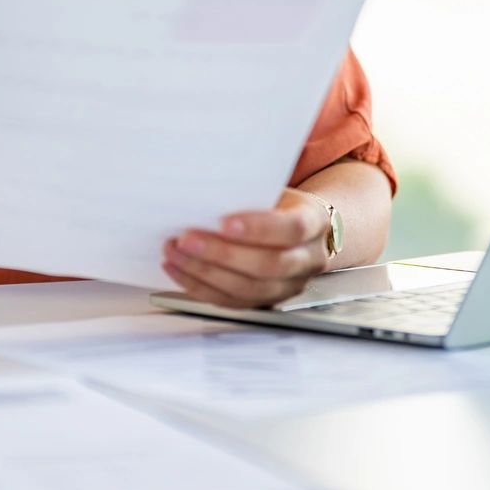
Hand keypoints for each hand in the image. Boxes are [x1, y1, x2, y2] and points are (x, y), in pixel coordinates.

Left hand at [162, 188, 330, 308]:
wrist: (300, 227)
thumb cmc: (280, 202)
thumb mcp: (274, 188)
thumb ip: (249, 194)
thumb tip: (202, 195)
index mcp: (315, 222)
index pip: (291, 229)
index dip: (258, 229)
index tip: (223, 222)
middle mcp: (308, 259)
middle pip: (267, 265)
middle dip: (222, 254)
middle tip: (186, 240)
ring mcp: (290, 285)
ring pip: (247, 289)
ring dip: (204, 273)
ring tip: (175, 253)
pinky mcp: (267, 301)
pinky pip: (232, 302)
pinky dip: (200, 287)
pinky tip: (178, 270)